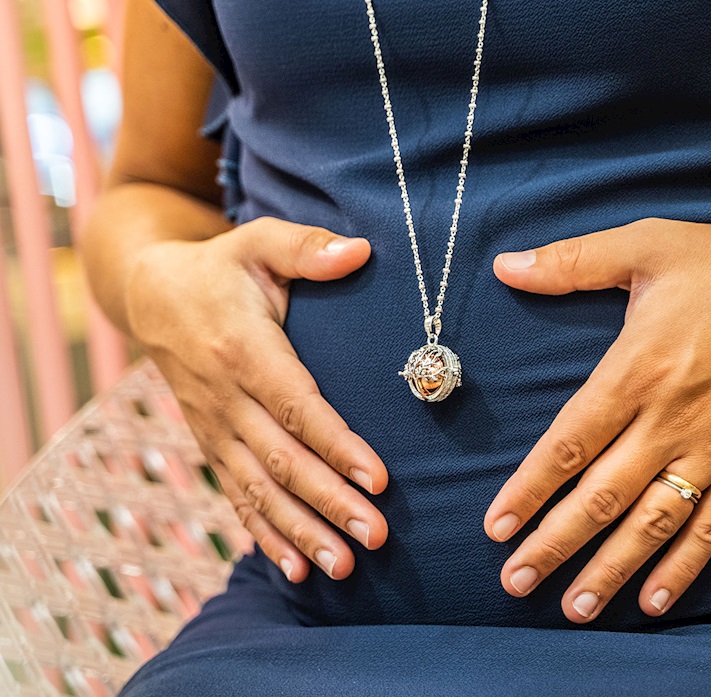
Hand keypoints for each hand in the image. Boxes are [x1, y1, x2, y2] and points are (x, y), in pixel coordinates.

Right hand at [126, 217, 388, 581]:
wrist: (151, 296)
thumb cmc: (220, 268)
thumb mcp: (258, 242)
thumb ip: (307, 248)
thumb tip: (363, 251)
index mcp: (243, 349)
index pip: (296, 407)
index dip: (336, 445)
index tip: (378, 480)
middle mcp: (224, 398)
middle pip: (281, 460)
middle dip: (328, 503)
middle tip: (375, 538)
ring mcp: (213, 427)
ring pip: (259, 489)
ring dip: (301, 531)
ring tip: (343, 567)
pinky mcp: (210, 443)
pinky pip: (236, 495)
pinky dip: (264, 533)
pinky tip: (294, 568)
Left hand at [484, 209, 710, 622]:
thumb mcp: (645, 245)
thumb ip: (571, 262)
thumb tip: (505, 265)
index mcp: (636, 369)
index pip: (570, 441)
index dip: (530, 488)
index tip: (496, 525)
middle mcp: (670, 418)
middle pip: (601, 495)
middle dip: (554, 542)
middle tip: (515, 580)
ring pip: (652, 522)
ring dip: (609, 568)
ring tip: (573, 608)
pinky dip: (684, 566)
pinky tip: (656, 600)